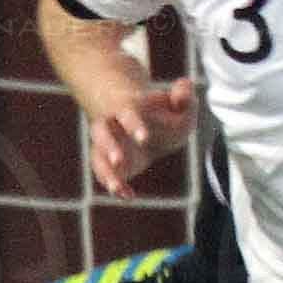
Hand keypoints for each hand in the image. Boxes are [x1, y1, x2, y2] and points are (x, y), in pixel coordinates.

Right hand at [88, 75, 196, 195]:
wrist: (143, 120)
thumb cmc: (162, 113)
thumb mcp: (178, 104)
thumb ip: (184, 97)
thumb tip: (185, 86)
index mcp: (128, 108)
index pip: (127, 113)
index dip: (134, 124)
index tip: (144, 138)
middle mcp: (111, 125)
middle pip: (101, 133)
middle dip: (109, 146)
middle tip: (119, 161)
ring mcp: (106, 145)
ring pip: (97, 156)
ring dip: (105, 172)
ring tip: (116, 189)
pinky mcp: (108, 163)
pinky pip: (104, 174)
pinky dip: (114, 185)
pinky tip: (128, 196)